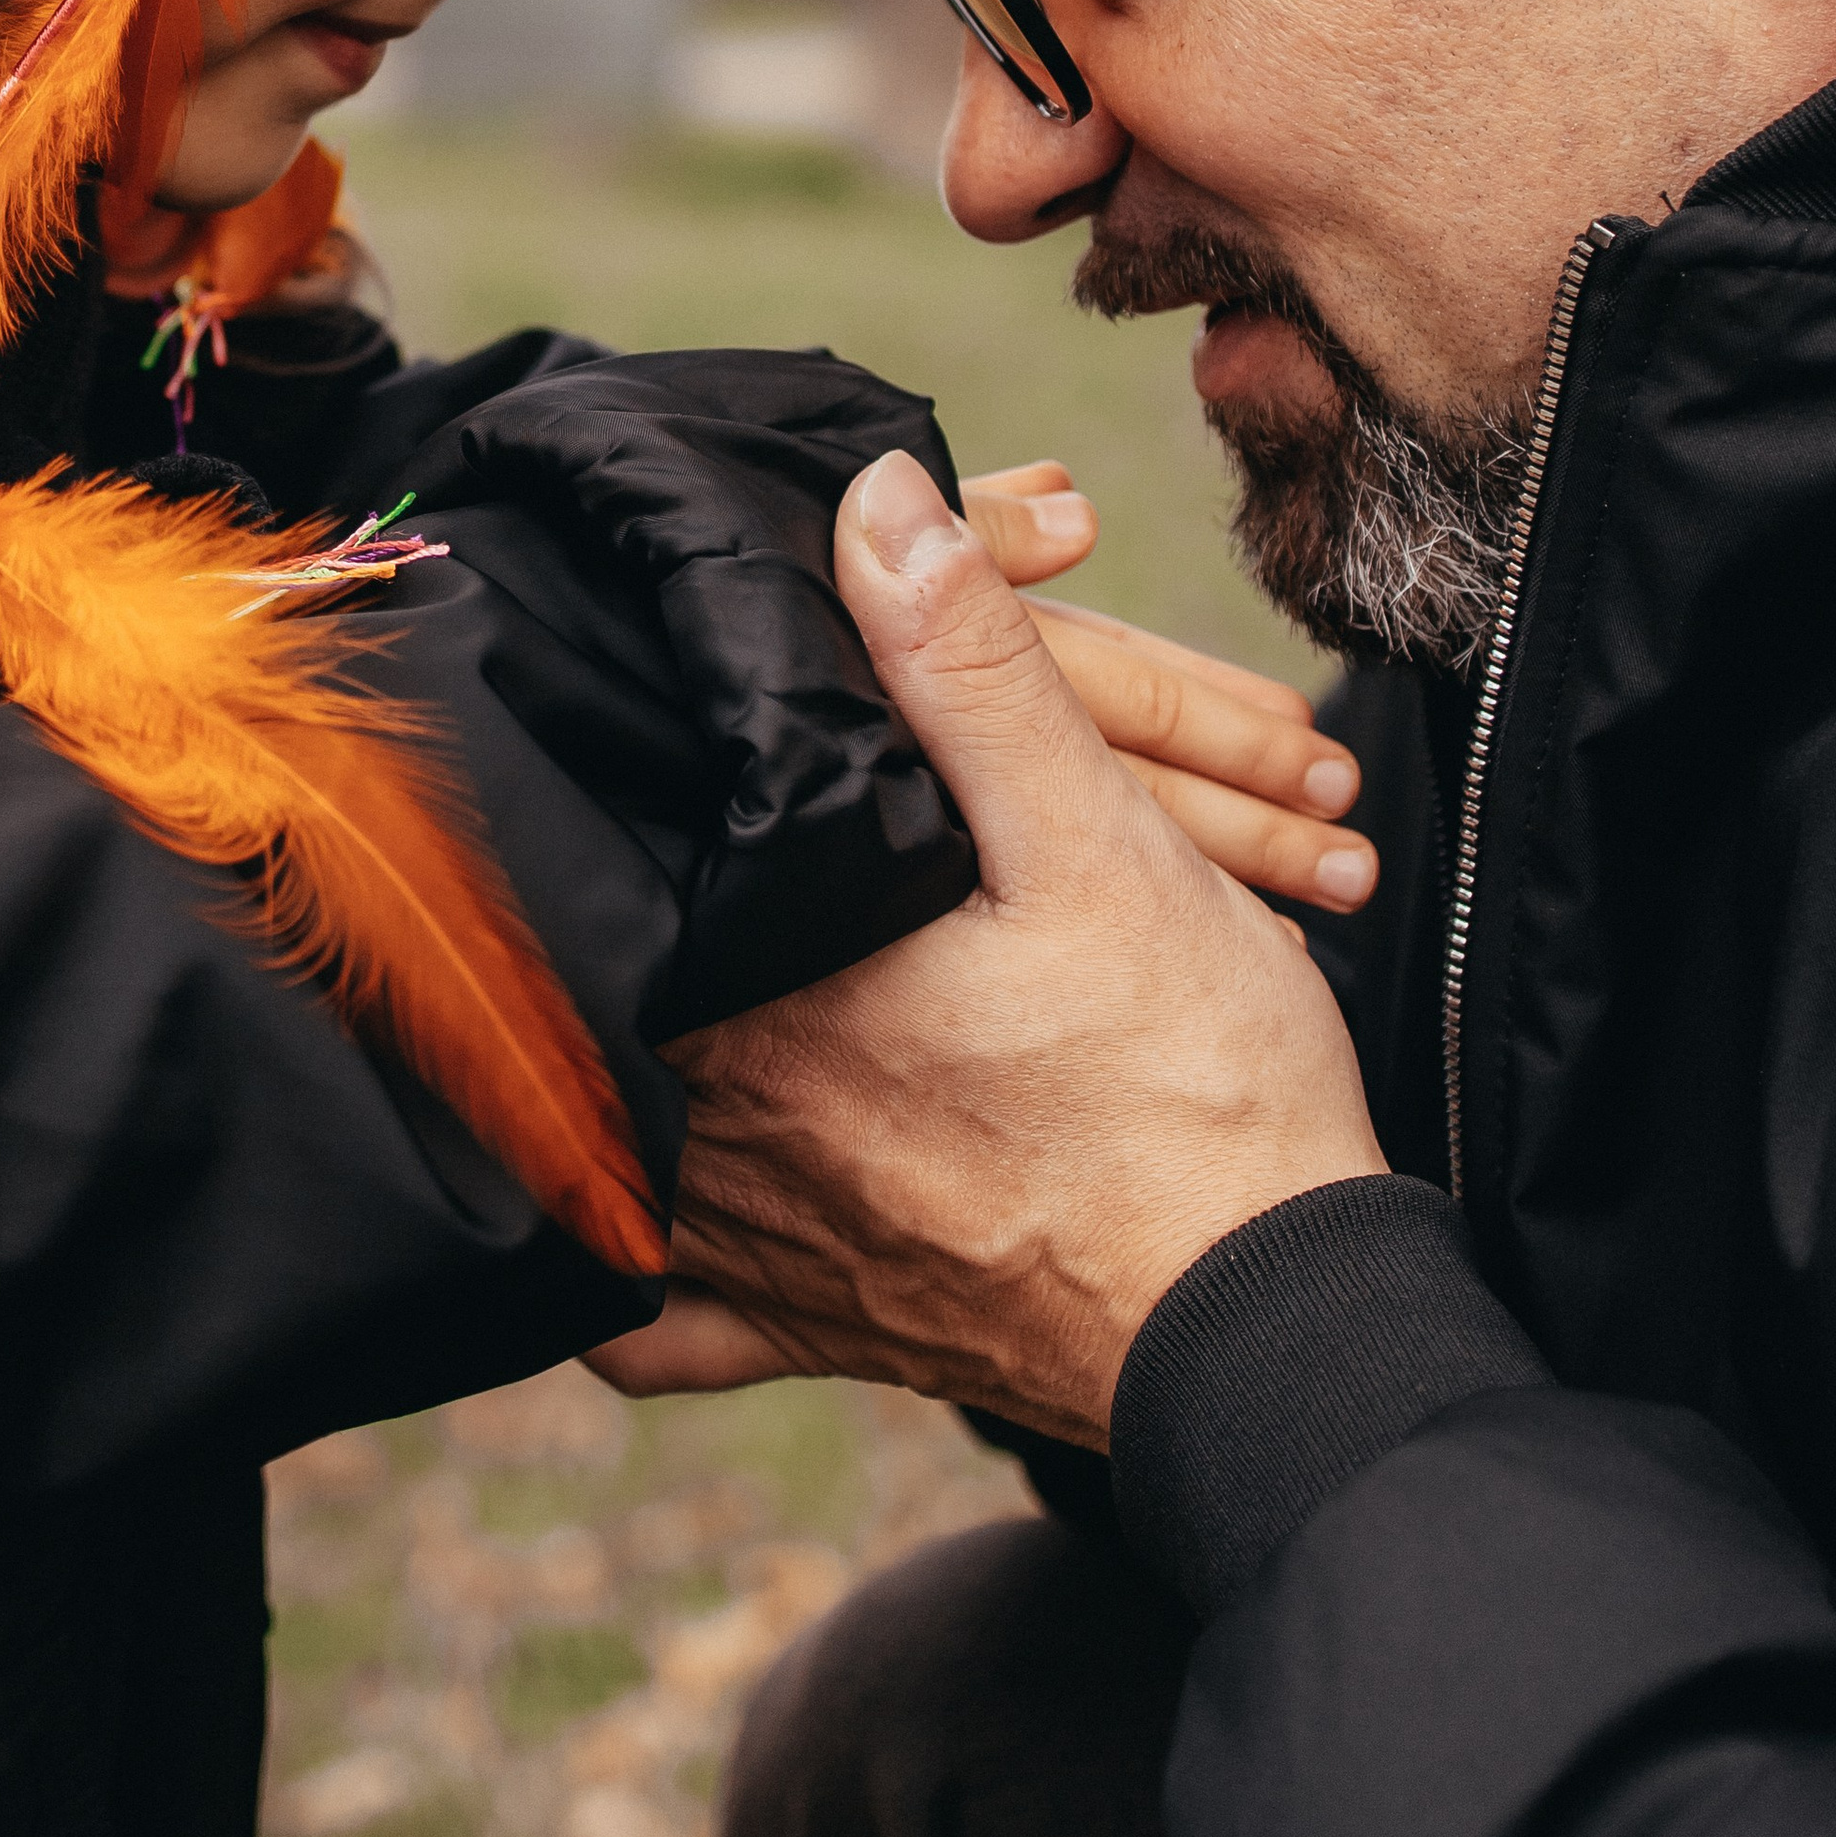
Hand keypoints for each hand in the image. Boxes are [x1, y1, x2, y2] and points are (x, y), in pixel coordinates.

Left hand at [585, 451, 1385, 1444]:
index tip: (574, 740)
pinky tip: (612, 1214)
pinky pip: (657, 1326)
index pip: (617, 865)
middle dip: (624, 903)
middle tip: (556, 851)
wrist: (1280, 1326)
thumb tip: (873, 503)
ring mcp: (758, 1248)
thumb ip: (974, 666)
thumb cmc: (1198, 1087)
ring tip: (561, 990)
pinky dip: (623, 1278)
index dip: (610, 781)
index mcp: (765, 991)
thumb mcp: (1096, 838)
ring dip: (591, 1065)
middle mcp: (724, 1127)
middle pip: (610, 991)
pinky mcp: (816, 1334)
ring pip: (601, 1147)